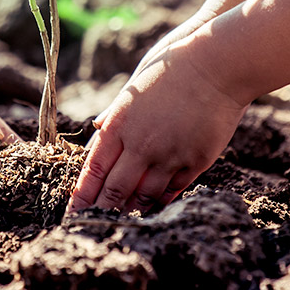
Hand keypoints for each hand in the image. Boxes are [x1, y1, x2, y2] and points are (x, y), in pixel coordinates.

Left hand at [67, 30, 249, 213]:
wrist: (216, 64)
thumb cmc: (171, 68)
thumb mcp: (134, 88)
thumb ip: (116, 113)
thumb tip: (98, 128)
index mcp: (120, 124)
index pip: (93, 169)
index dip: (82, 194)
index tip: (73, 211)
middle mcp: (141, 144)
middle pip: (115, 190)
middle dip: (102, 210)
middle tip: (92, 225)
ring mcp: (169, 155)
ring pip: (144, 195)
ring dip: (131, 210)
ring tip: (122, 222)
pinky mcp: (196, 160)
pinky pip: (174, 189)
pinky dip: (161, 200)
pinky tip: (154, 207)